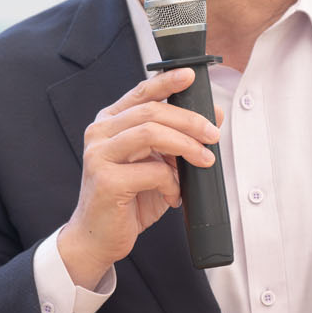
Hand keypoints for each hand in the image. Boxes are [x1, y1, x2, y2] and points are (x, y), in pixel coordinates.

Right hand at [57, 67, 220, 288]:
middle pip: (151, 112)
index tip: (191, 75)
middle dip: (189, 120)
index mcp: (110, 123)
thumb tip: (213, 117)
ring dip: (186, 146)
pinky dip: (172, 182)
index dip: (167, 81)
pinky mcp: (106, 180)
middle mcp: (100, 133)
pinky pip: (151, 170)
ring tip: (204, 161)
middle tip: (213, 135)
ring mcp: (99, 155)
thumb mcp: (158, 164)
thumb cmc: (128, 200)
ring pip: (150, 133)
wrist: (98, 238)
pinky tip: (173, 194)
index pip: (140, 92)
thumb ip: (178, 140)